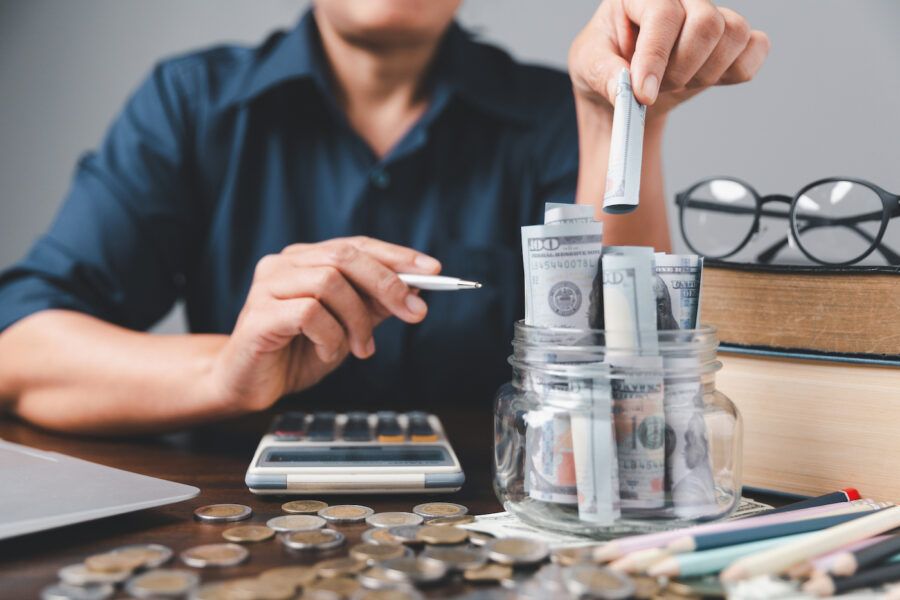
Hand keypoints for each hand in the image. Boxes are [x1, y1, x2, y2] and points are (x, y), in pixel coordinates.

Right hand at [209, 237, 440, 411]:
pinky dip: (331, 337)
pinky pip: (310, 313)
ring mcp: (268, 285)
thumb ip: (373, 306)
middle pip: (346, 257)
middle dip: (388, 284)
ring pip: (330, 282)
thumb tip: (414, 291)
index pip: (357, 245)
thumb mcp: (347, 328)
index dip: (396, 255)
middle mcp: (284, 264)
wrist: (249, 384)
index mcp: (305, 260)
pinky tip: (329, 353)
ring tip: (362, 348)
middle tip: (414, 312)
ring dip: (358, 319)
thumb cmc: (296, 353)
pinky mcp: (260, 314)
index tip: (432, 271)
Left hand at [569, 0, 768, 118]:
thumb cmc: (604, 66)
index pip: (664, 14)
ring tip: (674, 84)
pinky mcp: (732, 39)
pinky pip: (756, 49)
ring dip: (703, 74)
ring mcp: (712, 14)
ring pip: (735, 36)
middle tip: (655, 89)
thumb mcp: (588, 67)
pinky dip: (735, 72)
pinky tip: (702, 80)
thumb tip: (626, 89)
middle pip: (707, 24)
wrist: (626, 87)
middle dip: (681, 69)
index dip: (655, 57)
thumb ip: (603, 74)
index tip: (642, 94)